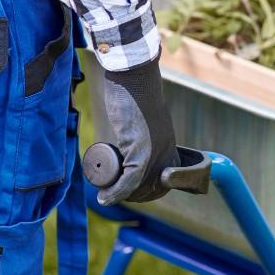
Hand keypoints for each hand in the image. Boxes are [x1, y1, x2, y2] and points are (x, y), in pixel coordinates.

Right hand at [97, 54, 179, 204]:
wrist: (134, 77)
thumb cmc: (135, 92)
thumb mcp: (145, 117)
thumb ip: (145, 127)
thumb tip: (133, 133)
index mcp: (169, 147)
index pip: (164, 182)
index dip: (147, 192)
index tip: (129, 191)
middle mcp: (166, 153)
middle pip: (152, 189)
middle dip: (133, 197)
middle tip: (113, 192)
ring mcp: (155, 154)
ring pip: (140, 188)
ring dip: (121, 196)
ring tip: (105, 193)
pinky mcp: (141, 151)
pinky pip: (130, 181)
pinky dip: (116, 192)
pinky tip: (104, 196)